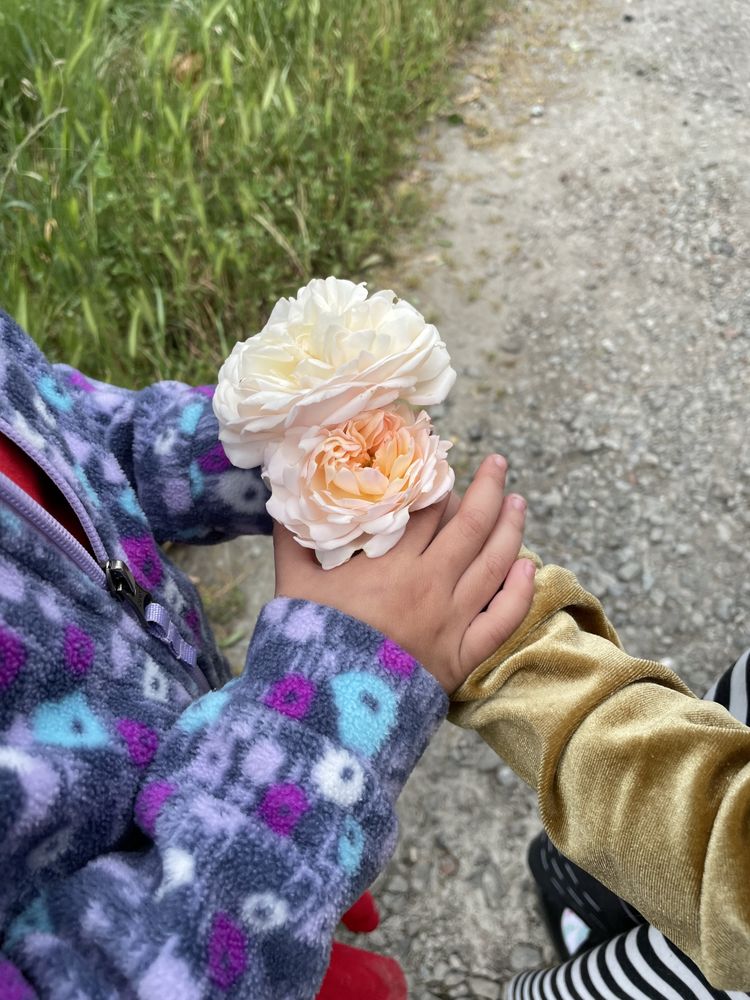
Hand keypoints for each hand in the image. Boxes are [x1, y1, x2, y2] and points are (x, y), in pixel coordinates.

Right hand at [273, 455, 535, 693]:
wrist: (328, 709)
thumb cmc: (309, 642)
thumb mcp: (292, 586)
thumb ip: (293, 541)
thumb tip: (286, 503)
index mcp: (391, 565)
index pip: (427, 511)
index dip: (440, 483)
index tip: (445, 465)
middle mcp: (430, 585)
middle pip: (469, 527)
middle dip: (487, 490)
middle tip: (498, 464)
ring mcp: (452, 621)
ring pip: (494, 565)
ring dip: (510, 529)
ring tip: (518, 502)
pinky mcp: (463, 656)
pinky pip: (502, 620)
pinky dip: (519, 593)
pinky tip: (528, 568)